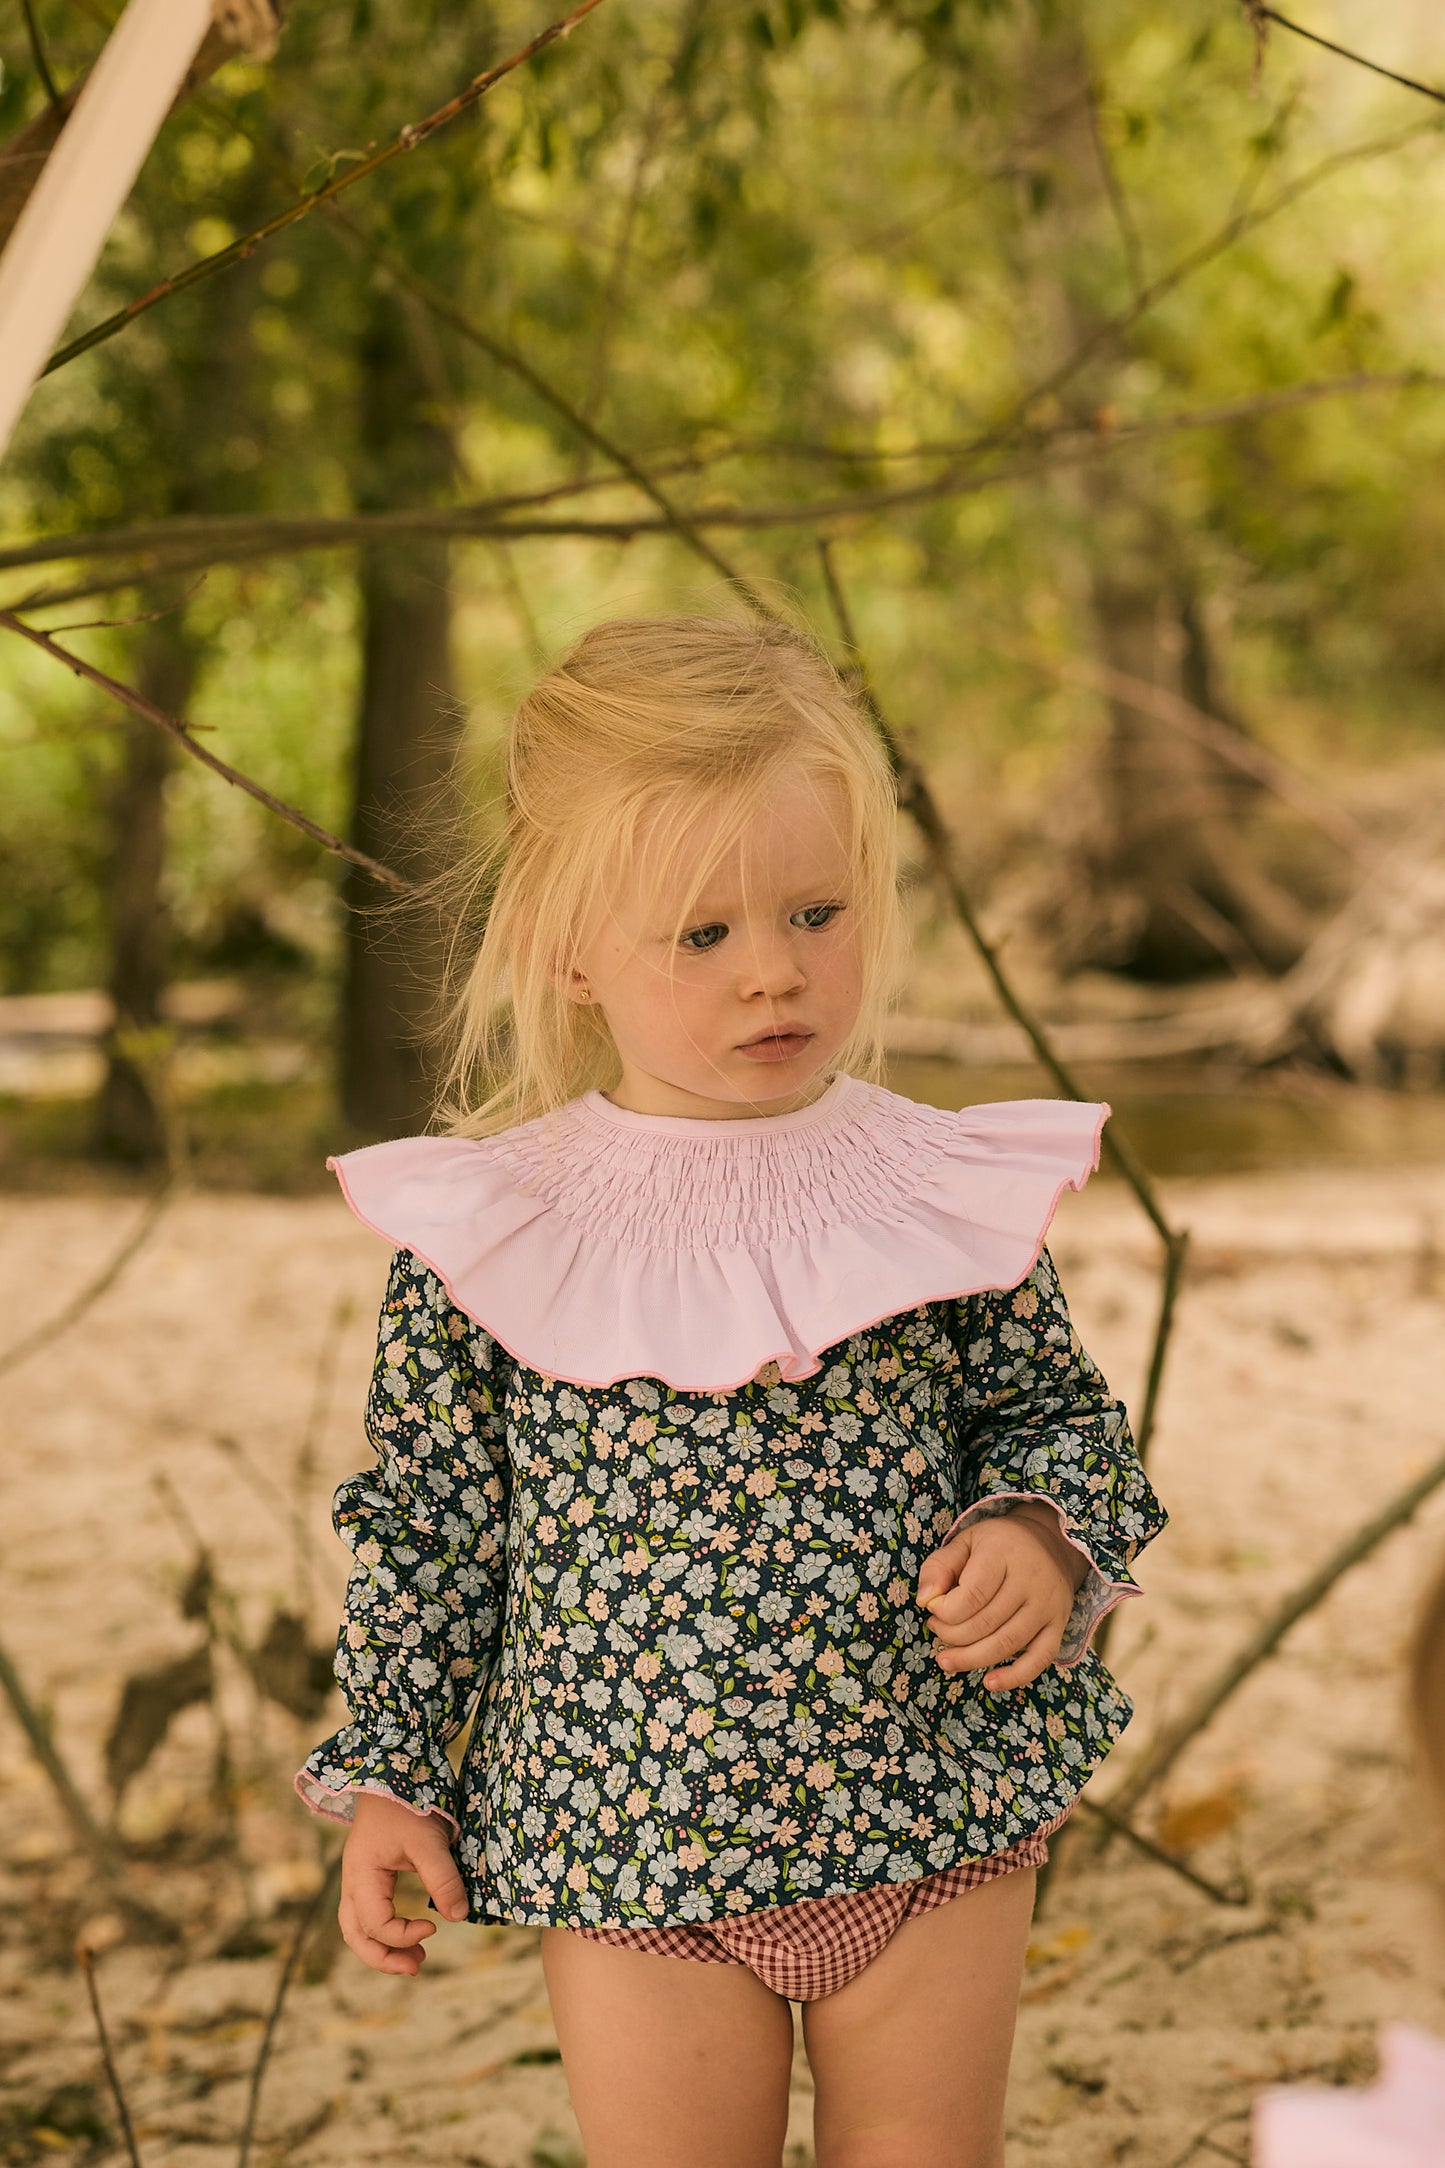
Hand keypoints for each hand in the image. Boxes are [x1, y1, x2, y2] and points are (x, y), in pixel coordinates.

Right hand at [338, 1792, 468, 1974]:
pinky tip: (409, 1933)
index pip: (375, 1923)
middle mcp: (353, 1881)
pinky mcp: (370, 1874)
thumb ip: (443, 1878)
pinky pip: (368, 1914)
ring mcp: (358, 1878)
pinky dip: (385, 1931)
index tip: (433, 1928)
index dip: (402, 1935)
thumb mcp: (428, 1840)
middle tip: (417, 1967)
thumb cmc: (408, 1801)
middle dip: (383, 1957)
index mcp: (361, 1874)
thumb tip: (459, 1917)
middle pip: (355, 1935)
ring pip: (357, 1928)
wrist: (393, 1770)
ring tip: (416, 1962)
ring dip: (383, 1948)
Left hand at [914, 1504, 1086, 1691]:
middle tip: (937, 1631)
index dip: (945, 1611)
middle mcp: (1030, 1580)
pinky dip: (1014, 1677)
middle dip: (952, 1635)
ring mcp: (1047, 1605)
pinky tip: (989, 1683)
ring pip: (1007, 1644)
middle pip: (986, 1623)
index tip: (932, 1609)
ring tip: (946, 1660)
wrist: (1049, 1542)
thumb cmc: (998, 1543)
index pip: (973, 1594)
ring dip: (972, 1659)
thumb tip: (924, 1600)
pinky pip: (1039, 1659)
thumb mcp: (966, 1541)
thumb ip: (940, 1566)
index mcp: (1004, 1553)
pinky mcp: (1058, 1625)